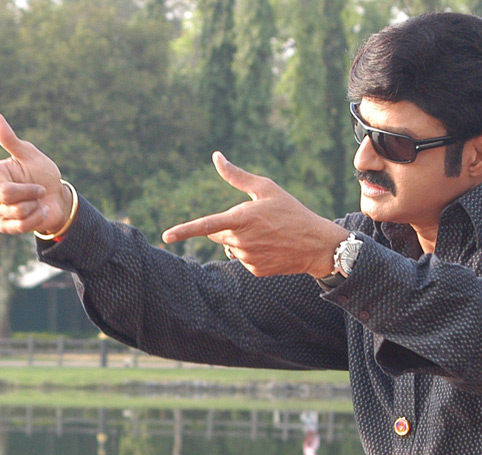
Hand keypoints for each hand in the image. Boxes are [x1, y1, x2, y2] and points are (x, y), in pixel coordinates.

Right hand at [0, 112, 71, 235]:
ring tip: (39, 201)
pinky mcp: (6, 226)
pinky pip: (19, 225)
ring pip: (13, 211)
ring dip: (33, 205)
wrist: (57, 198)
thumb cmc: (42, 174)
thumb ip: (11, 140)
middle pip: (4, 193)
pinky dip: (35, 219)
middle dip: (28, 191)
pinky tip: (40, 212)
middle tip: (40, 189)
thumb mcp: (30, 155)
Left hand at [162, 152, 348, 277]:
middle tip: (255, 221)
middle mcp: (241, 241)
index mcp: (241, 219)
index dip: (184, 230)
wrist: (315, 244)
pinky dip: (253, 252)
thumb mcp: (266, 188)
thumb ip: (236, 175)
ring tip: (268, 234)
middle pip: (218, 234)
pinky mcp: (254, 270)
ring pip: (231, 247)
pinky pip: (244, 259)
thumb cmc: (291, 211)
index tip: (166, 236)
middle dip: (228, 227)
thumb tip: (216, 157)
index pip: (206, 226)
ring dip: (241, 240)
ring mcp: (248, 258)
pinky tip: (271, 248)